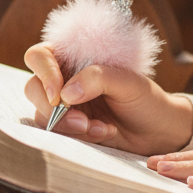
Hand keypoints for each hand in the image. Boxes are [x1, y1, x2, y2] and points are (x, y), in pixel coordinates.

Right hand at [24, 43, 192, 155]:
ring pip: (43, 116)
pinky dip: (80, 136)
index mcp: (73, 57)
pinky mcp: (68, 127)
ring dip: (71, 126)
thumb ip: (97, 78)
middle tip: (83, 121)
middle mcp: (63, 79)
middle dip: (55, 110)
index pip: (39, 57)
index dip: (43, 73)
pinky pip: (59, 133)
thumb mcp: (127, 82)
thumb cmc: (145, 98)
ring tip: (103, 129)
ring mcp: (63, 105)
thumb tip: (66, 94)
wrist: (158, 130)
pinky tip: (105, 132)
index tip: (59, 95)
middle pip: (33, 89)